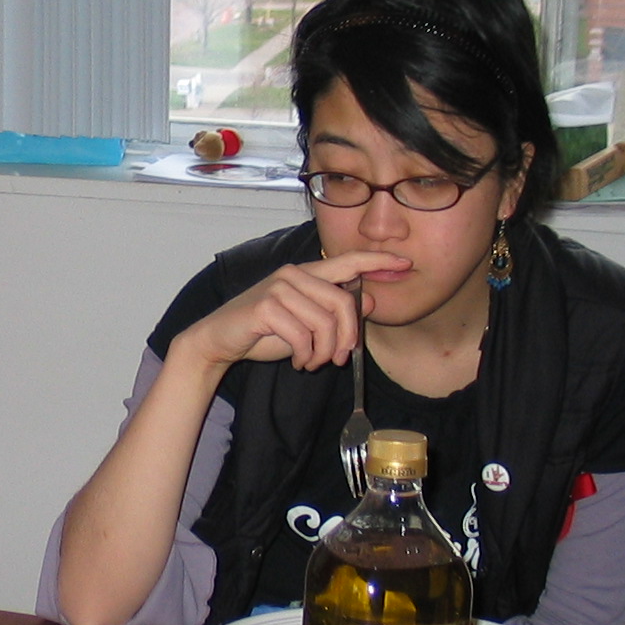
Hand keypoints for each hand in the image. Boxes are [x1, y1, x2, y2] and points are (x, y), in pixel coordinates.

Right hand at [170, 250, 410, 375]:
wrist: (220, 341)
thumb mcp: (306, 324)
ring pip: (324, 323)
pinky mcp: (266, 306)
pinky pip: (303, 335)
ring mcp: (279, 287)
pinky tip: (299, 362)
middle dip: (348, 337)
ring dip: (323, 352)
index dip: (378, 262)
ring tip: (313, 362)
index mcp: (307, 273)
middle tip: (339, 359)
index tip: (404, 264)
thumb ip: (335, 312)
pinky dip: (306, 355)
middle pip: (343, 303)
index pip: (348, 262)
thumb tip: (370, 301)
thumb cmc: (263, 332)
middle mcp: (294, 274)